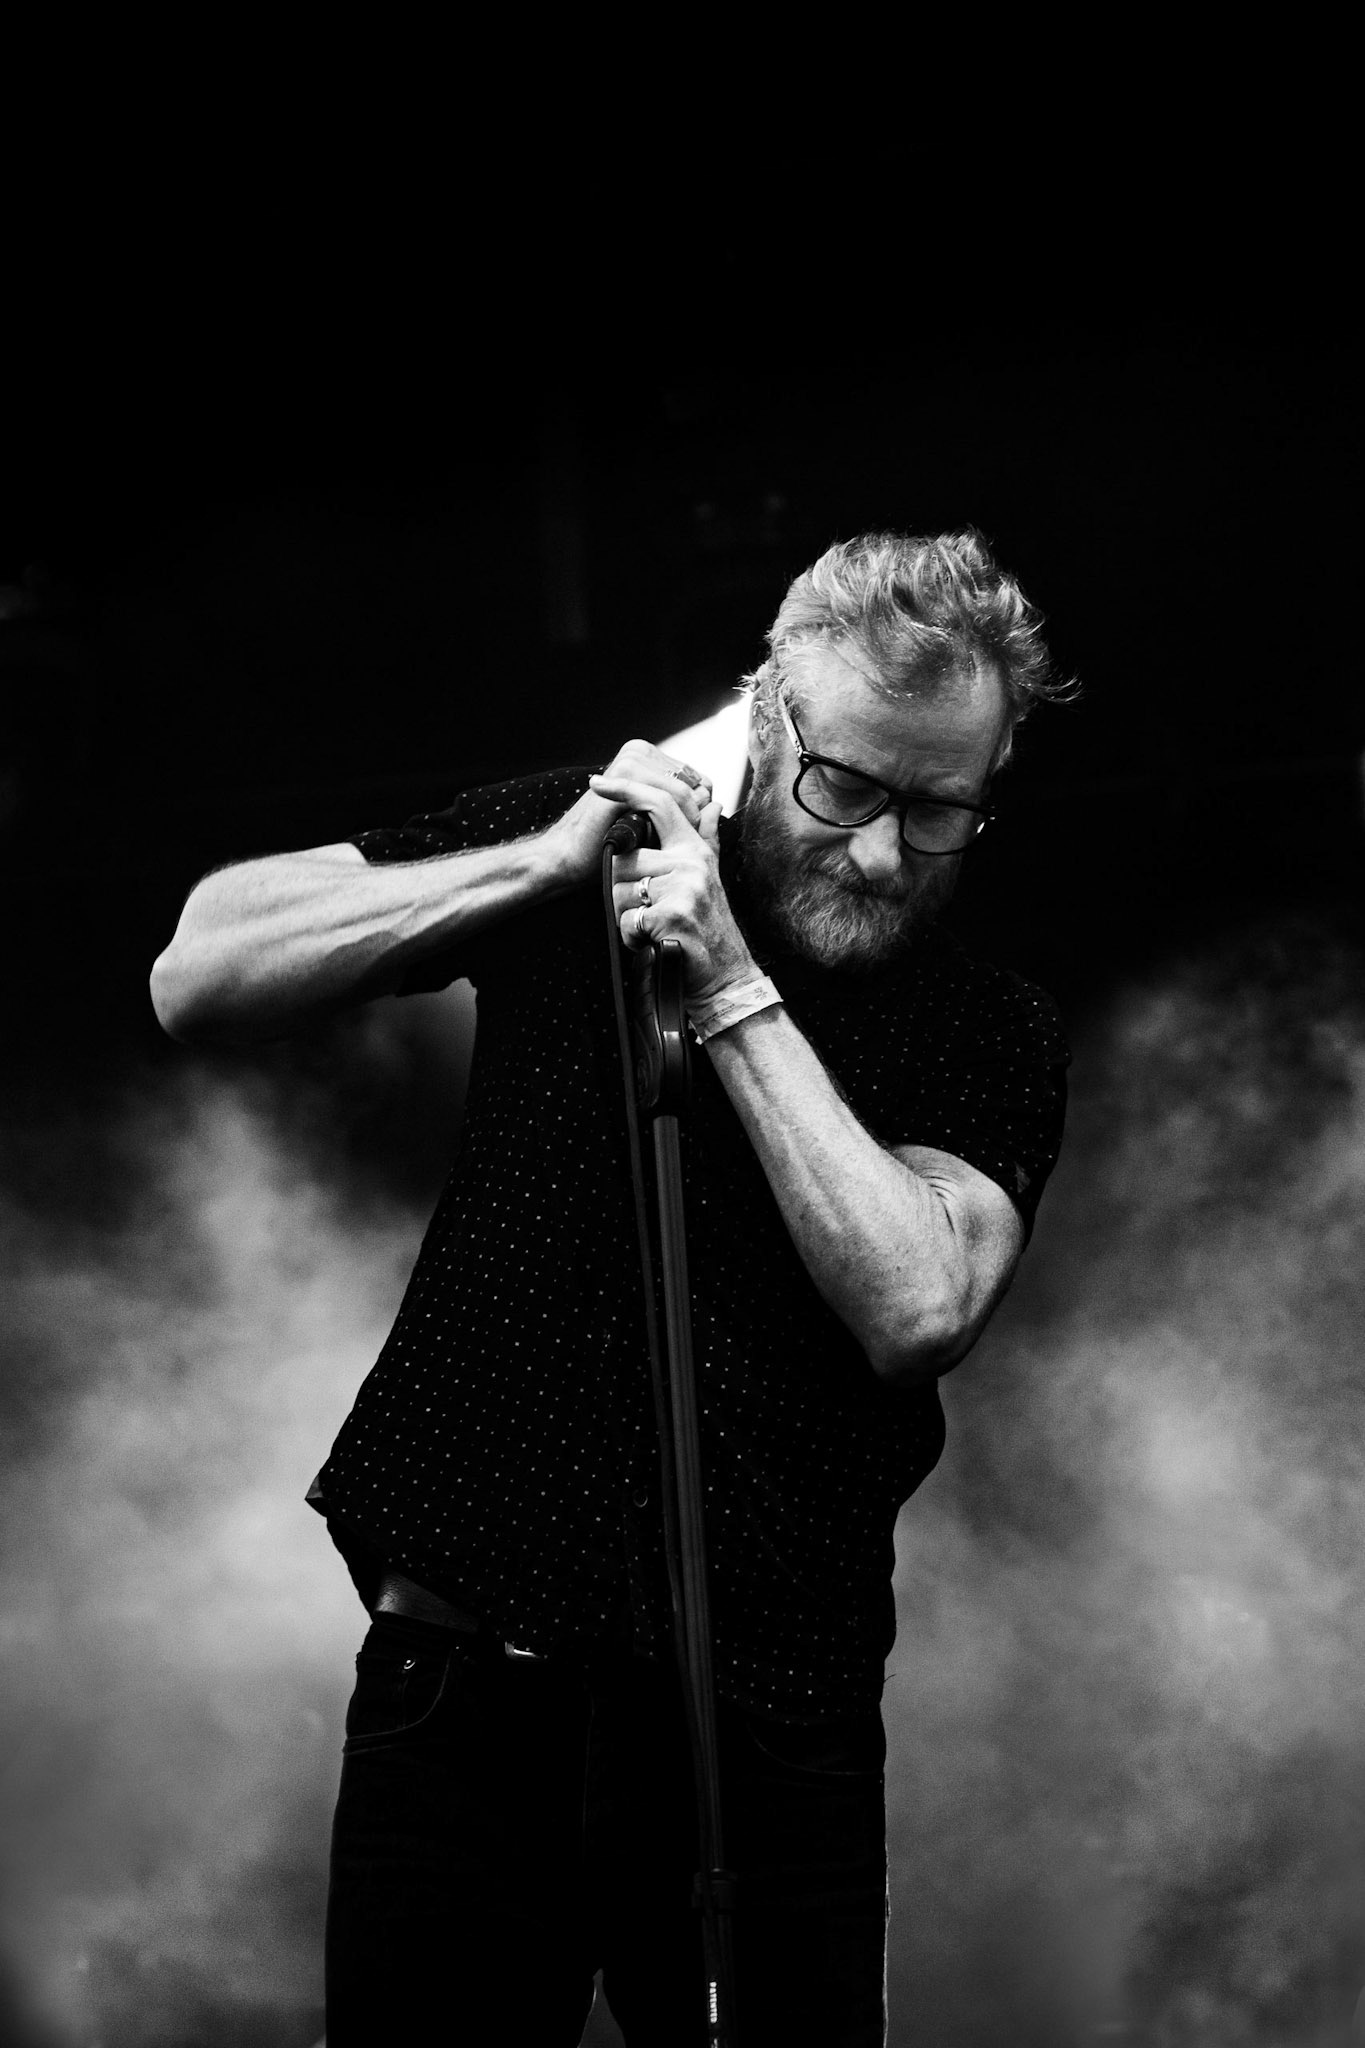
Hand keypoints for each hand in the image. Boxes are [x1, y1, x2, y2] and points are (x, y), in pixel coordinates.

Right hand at [543, 739, 715, 888]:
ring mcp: (631, 758)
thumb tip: (719, 805)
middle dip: (694, 819)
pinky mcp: (625, 773)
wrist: (570, 856)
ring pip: (686, 793)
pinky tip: (662, 844)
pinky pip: (669, 798)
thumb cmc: (611, 844)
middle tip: (679, 846)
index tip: (688, 841)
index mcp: (647, 757)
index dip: (699, 814)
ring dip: (686, 825)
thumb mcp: (654, 826)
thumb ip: (687, 815)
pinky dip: (673, 823)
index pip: (698, 782)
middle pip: (695, 785)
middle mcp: (639, 750)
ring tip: (670, 847)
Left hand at [588, 765, 757, 1000]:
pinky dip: (633, 938)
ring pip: (621, 890)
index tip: (597, 783)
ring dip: (628, 917)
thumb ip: (705, 838)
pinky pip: (627, 920)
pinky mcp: (673, 914)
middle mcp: (691, 862)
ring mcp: (684, 887)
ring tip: (655, 928)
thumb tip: (711, 804)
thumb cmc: (707, 930)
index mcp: (695, 850)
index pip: (660, 804)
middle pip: (625, 859)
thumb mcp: (709, 878)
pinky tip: (654, 943)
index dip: (626, 790)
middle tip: (650, 912)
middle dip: (624, 890)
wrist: (726, 977)